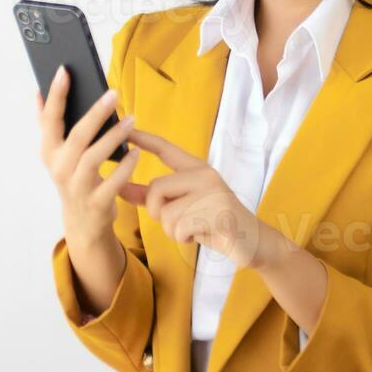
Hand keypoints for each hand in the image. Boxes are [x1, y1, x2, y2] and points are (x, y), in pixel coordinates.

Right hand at [36, 65, 139, 246]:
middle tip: (114, 94)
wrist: (82, 222)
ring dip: (114, 136)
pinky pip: (113, 182)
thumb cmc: (72, 179)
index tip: (64, 70)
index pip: (50, 119)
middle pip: (77, 137)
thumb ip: (47, 124)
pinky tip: (136, 152)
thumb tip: (37, 93)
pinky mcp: (96, 202)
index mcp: (49, 152)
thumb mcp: (55, 154)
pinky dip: (126, 167)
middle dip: (95, 113)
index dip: (56, 95)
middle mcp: (60, 168)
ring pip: (94, 157)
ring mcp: (77, 187)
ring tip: (131, 120)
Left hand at [118, 128, 275, 269]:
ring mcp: (213, 192)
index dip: (144, 139)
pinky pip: (180, 228)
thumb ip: (151, 197)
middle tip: (178, 221)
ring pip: (166, 213)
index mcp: (196, 169)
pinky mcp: (218, 212)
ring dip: (173, 230)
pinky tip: (200, 236)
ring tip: (193, 229)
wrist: (251, 242)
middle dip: (158, 212)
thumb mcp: (181, 207)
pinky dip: (184, 238)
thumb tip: (120, 189)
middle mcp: (205, 175)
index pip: (165, 148)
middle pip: (156, 188)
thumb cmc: (212, 222)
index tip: (125, 130)